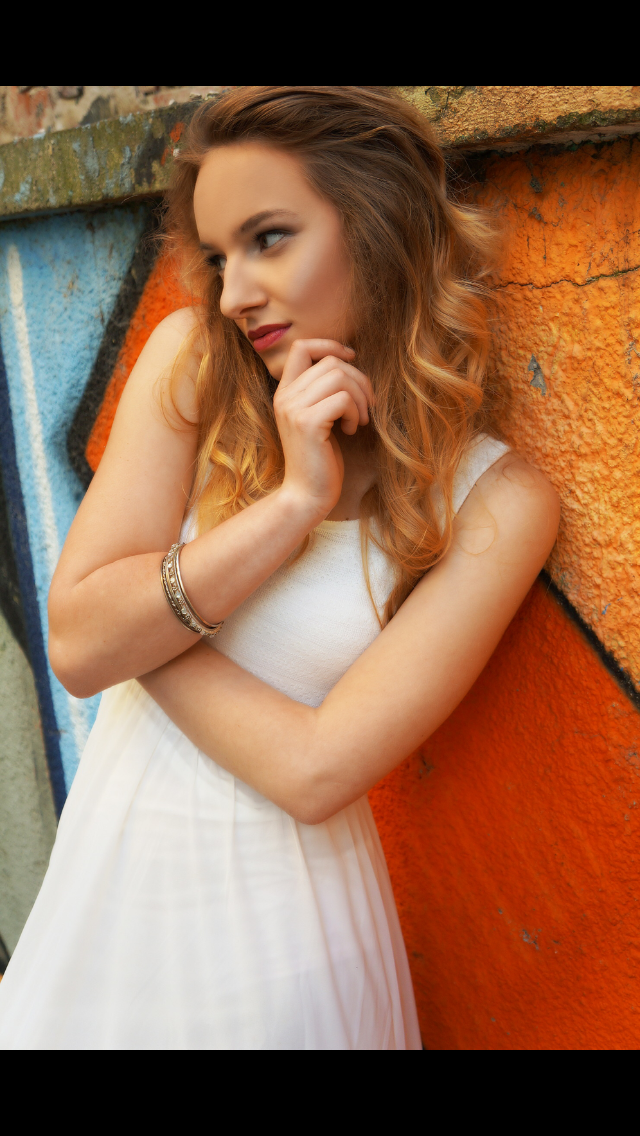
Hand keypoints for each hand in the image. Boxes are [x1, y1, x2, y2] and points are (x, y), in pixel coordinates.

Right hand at [274, 339, 373, 518]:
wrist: (307, 495)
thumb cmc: (319, 459)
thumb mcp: (318, 418)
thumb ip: (324, 392)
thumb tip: (350, 363)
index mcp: (285, 392)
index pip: (301, 347)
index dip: (330, 345)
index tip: (352, 358)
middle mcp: (285, 396)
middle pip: (330, 362)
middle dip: (359, 380)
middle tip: (366, 407)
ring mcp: (294, 409)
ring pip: (339, 376)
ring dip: (360, 397)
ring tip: (359, 419)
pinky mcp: (308, 423)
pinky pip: (343, 398)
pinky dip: (355, 412)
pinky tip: (351, 430)